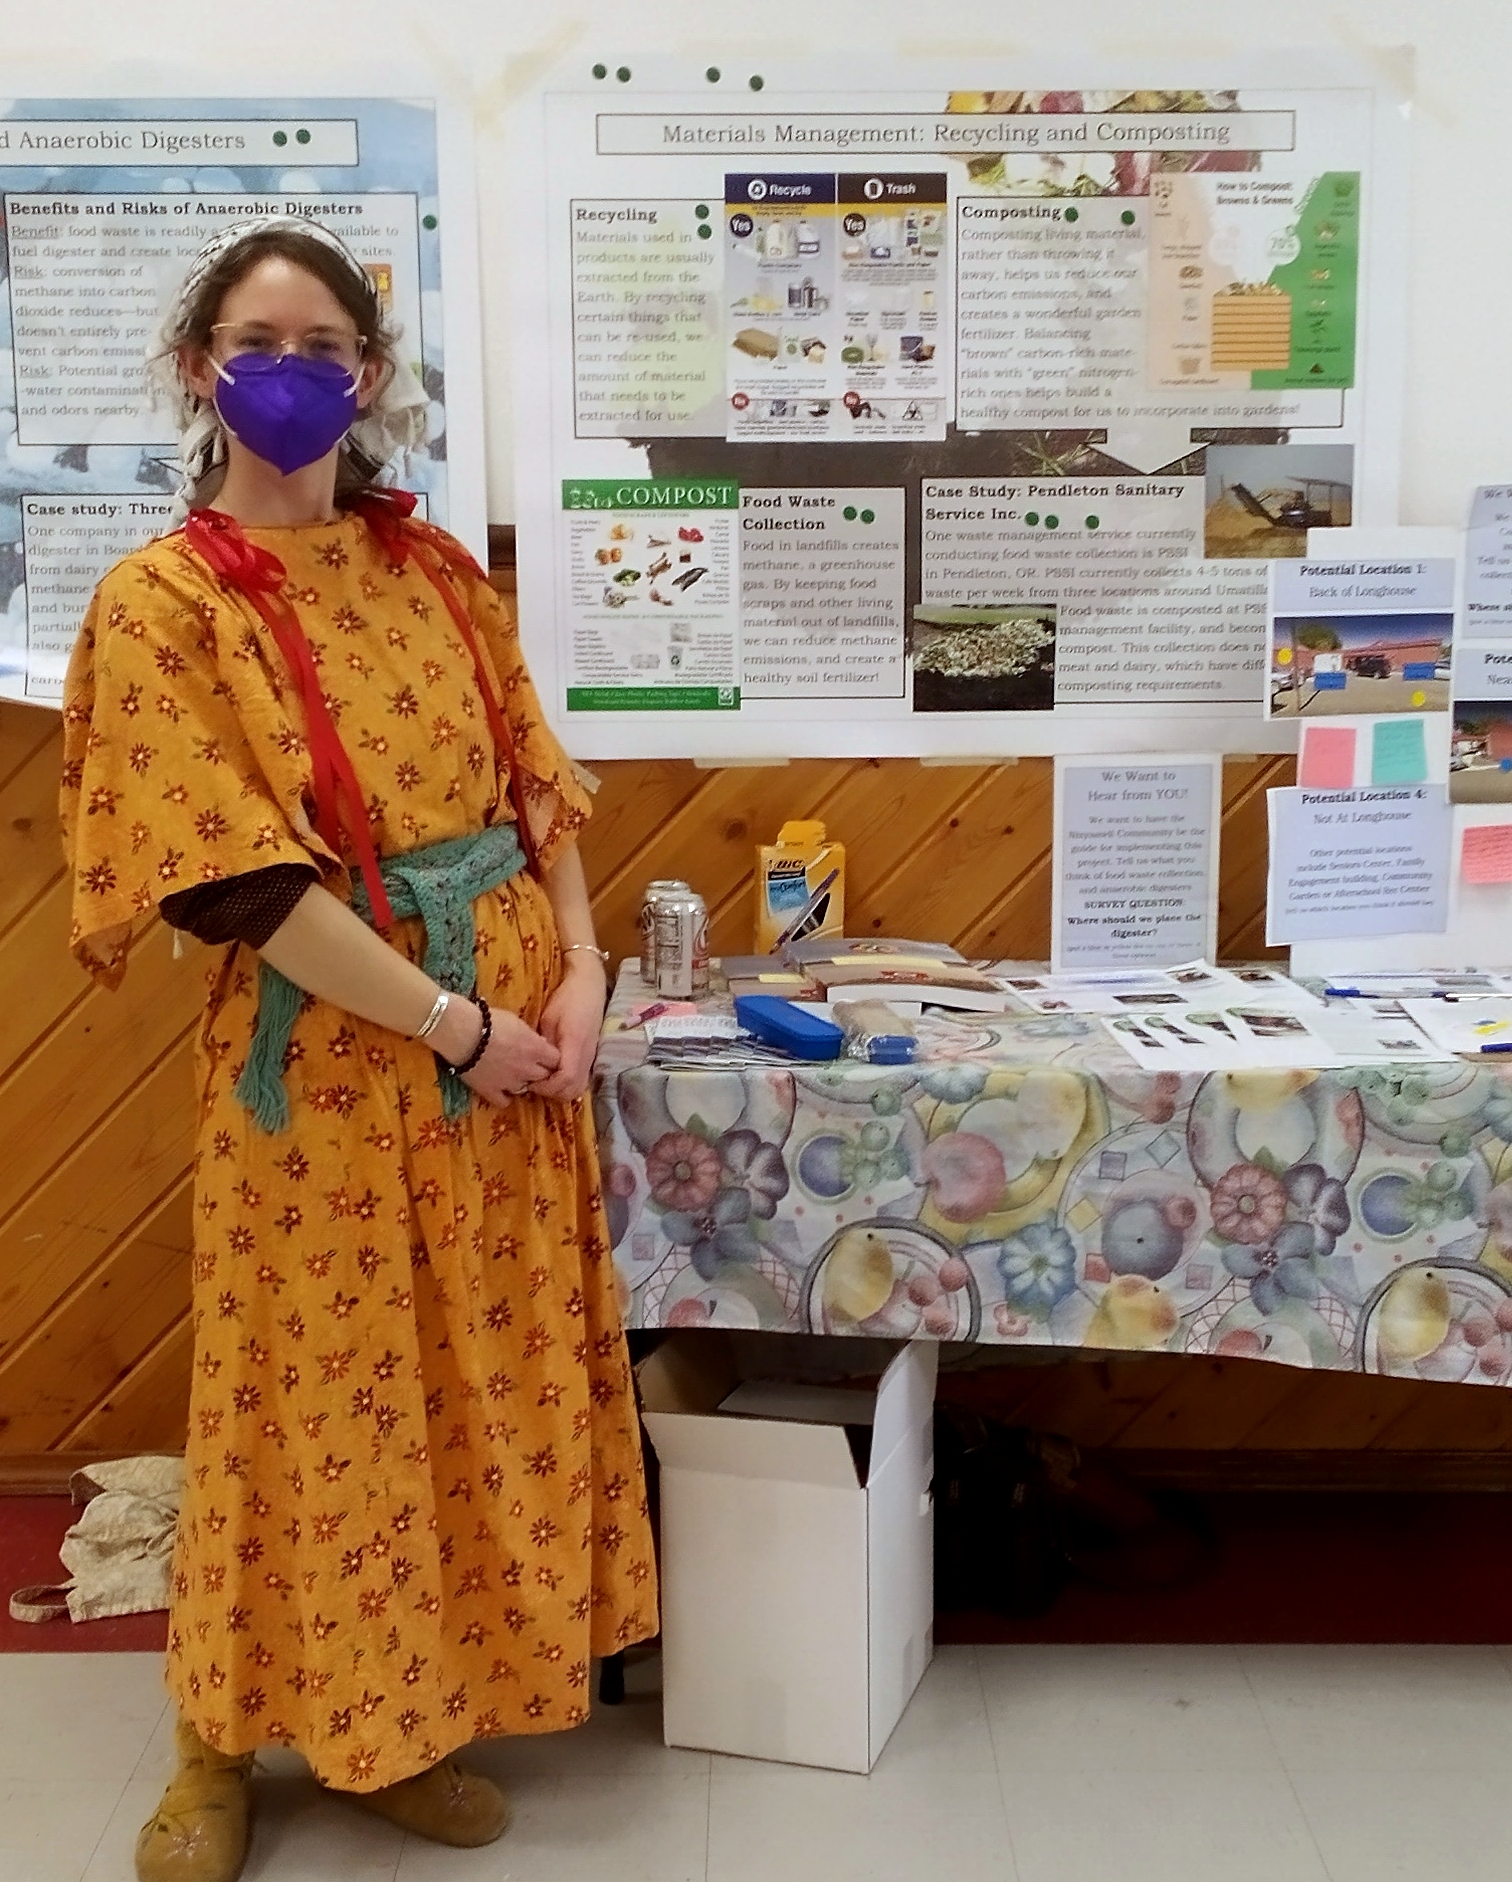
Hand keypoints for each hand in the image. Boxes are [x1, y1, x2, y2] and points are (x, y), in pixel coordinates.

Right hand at [432, 996, 560, 1106]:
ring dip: (522, 1083)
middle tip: (529, 1064)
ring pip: (526, 1089)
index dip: (551, 1058)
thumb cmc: (489, 1020)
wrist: (462, 1032)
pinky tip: (500, 1089)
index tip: (545, 1054)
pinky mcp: (491, 1091)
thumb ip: (532, 1037)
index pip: (557, 1060)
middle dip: (540, 1072)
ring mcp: (510, 1082)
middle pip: (545, 1077)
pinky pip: (504, 1101)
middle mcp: (527, 1069)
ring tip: (512, 1073)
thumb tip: (540, 1044)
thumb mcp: (517, 1022)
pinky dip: (504, 1097)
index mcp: (536, 1049)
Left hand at [532, 954, 607, 1100]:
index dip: (547, 1086)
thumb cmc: (567, 998)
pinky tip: (554, 1075)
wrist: (589, 986)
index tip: (531, 1082)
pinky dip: (568, 1084)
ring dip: (562, 1090)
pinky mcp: (591, 1056)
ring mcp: (591, 1056)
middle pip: (574, 1089)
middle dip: (553, 1093)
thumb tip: (534, 1065)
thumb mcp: (549, 1019)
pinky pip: (581, 1078)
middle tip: (535, 1084)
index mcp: (574, 1044)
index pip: (565, 1077)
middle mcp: (586, 1054)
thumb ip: (544, 1044)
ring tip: (545, 1081)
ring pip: (579, 1087)